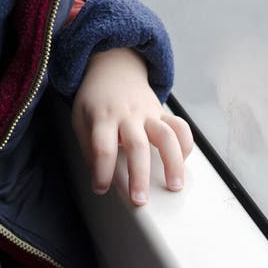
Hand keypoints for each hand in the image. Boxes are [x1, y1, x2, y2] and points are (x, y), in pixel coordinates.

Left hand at [71, 47, 193, 205]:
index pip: (101, 146)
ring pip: (165, 135)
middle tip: (140, 200)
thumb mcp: (80, 118)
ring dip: (172, 162)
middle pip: (136, 145)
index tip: (100, 188)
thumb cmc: (95, 99)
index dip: (101, 171)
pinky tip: (183, 162)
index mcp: (102, 116)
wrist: (112, 66)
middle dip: (139, 175)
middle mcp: (127, 114)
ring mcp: (147, 112)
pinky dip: (186, 145)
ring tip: (174, 186)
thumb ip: (89, 147)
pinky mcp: (162, 112)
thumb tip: (99, 178)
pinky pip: (180, 127)